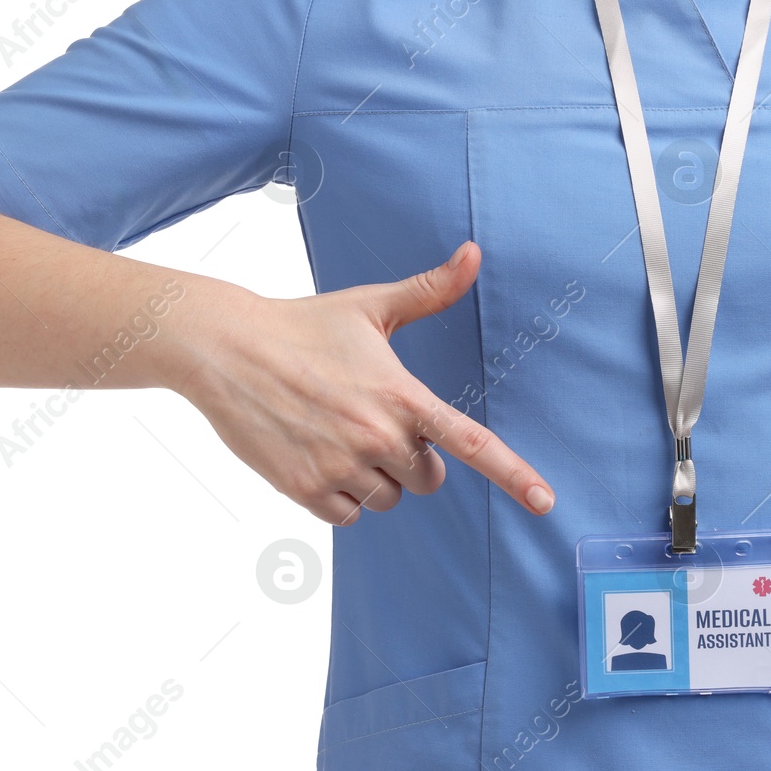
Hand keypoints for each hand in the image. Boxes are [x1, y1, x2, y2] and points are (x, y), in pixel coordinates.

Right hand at [174, 240, 554, 525]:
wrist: (226, 348)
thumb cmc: (303, 325)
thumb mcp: (371, 306)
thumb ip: (430, 290)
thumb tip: (474, 253)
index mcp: (402, 394)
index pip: (472, 442)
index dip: (514, 474)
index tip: (545, 502)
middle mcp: (377, 435)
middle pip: (429, 479)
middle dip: (411, 460)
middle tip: (372, 424)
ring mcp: (340, 464)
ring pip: (388, 500)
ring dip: (372, 479)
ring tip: (336, 434)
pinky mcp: (305, 489)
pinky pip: (349, 516)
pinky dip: (338, 497)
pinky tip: (315, 456)